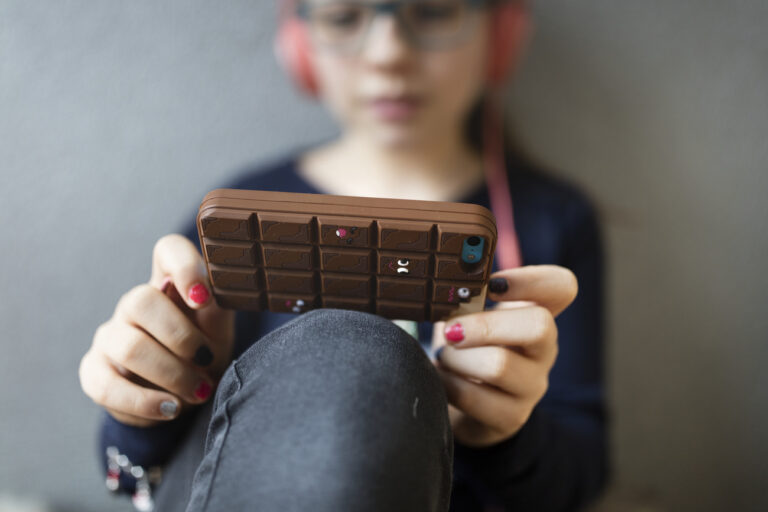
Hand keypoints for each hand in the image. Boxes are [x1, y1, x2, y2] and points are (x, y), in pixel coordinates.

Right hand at [79, 234, 234, 426]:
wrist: (182, 396)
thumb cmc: (206, 353)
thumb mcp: (220, 332)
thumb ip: (215, 313)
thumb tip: (202, 297)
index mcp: (170, 283)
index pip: (168, 250)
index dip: (184, 267)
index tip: (203, 299)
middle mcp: (134, 304)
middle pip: (141, 301)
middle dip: (182, 338)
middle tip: (208, 362)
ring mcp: (110, 336)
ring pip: (129, 347)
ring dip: (171, 374)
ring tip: (198, 391)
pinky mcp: (94, 372)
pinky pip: (108, 387)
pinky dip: (145, 402)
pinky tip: (171, 408)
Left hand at [431, 265, 576, 446]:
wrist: (466, 408)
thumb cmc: (468, 350)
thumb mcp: (471, 318)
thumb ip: (467, 297)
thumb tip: (445, 279)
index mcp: (536, 315)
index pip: (562, 287)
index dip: (532, 279)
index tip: (493, 284)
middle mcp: (543, 350)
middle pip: (539, 326)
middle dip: (485, 326)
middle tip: (451, 330)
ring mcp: (532, 386)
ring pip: (499, 365)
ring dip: (457, 359)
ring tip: (444, 357)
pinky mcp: (511, 417)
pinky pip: (474, 396)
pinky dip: (446, 383)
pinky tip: (441, 379)